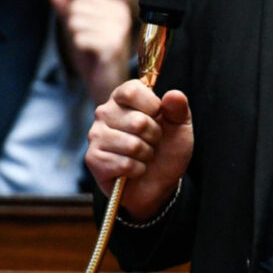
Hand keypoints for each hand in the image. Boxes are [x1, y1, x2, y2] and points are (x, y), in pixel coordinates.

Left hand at [53, 0, 133, 105]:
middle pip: (77, 6)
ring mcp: (119, 30)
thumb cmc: (94, 57)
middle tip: (89, 42)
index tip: (90, 31)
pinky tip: (93, 55)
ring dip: (77, 38)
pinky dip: (81, 47)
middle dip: (75, 25)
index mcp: (117, 6)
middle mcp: (122, 14)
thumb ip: (66, 7)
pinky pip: (79, 37)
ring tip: (91, 49)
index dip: (76, 13)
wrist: (107, 85)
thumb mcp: (78, 28)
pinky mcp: (112, 45)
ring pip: (76, 21)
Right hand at [87, 80, 193, 216]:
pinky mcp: (93, 158)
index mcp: (123, 98)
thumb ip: (179, 108)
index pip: (132, 91)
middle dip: (154, 137)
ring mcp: (96, 135)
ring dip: (146, 155)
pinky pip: (124, 164)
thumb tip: (173, 95)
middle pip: (138, 121)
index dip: (153, 106)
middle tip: (151, 142)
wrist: (159, 182)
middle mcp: (105, 112)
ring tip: (143, 155)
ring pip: (132, 145)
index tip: (158, 117)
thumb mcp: (180, 127)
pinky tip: (133, 169)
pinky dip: (137, 170)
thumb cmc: (166, 149)